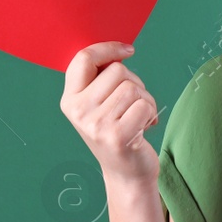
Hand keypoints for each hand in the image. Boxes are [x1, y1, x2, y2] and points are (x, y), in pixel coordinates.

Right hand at [61, 40, 159, 186]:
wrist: (126, 173)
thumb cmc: (118, 130)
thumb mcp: (100, 104)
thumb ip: (102, 78)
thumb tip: (121, 49)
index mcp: (69, 100)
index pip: (83, 59)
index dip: (108, 48)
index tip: (128, 50)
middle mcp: (78, 112)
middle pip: (117, 70)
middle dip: (135, 82)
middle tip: (134, 104)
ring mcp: (95, 125)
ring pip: (132, 87)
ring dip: (146, 99)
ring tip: (140, 117)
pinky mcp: (116, 136)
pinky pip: (144, 104)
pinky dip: (152, 112)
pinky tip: (145, 127)